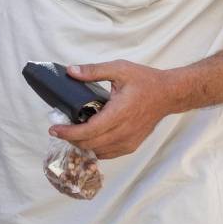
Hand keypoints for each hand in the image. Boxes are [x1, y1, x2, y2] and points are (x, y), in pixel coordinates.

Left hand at [48, 61, 180, 159]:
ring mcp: (128, 141)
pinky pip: (107, 154)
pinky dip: (94, 149)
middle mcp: (124, 131)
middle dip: (71, 138)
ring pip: (97, 152)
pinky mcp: (131, 146)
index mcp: (119, 113)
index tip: (54, 129)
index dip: (68, 132)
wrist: (168, 94)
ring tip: (72, 132)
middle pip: (89, 144)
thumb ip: (94, 71)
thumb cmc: (145, 81)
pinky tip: (88, 138)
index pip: (88, 131)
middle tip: (60, 129)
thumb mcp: (120, 69)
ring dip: (82, 144)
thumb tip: (71, 71)